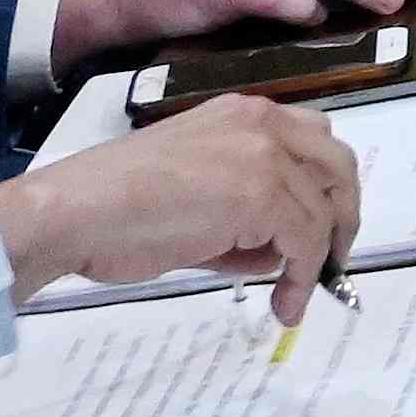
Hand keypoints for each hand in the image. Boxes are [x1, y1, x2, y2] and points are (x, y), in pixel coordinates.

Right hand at [0, 93, 363, 322]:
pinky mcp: (261, 193)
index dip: (323, 189)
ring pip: (324, 207)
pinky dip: (303, 276)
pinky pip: (307, 239)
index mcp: (243, 113)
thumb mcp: (193, 193)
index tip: (319, 230)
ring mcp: (265, 154)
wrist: (74, 212)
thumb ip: (242, 210)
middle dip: (341, 215)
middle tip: (329, 260)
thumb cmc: (113, 208)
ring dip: (318, 256)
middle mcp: (262, 122)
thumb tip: (275, 250)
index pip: (312, 143)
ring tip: (297, 294)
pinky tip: (285, 303)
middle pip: (335, 165)